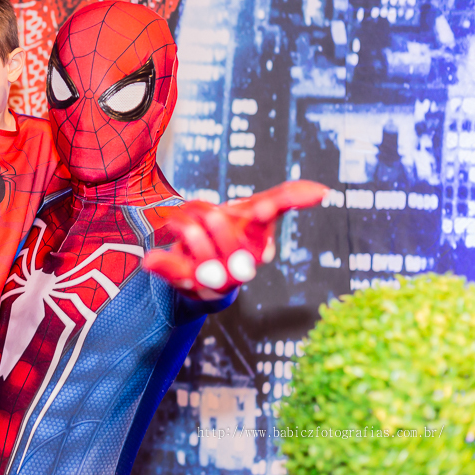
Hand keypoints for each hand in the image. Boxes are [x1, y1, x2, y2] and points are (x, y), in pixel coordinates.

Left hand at [144, 180, 327, 299]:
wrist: (204, 279)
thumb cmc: (233, 237)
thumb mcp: (254, 215)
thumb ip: (286, 200)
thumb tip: (323, 190)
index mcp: (258, 249)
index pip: (263, 229)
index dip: (262, 218)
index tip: (259, 209)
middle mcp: (238, 268)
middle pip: (221, 228)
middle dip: (208, 213)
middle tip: (201, 210)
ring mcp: (210, 278)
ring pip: (195, 241)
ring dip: (183, 223)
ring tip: (179, 222)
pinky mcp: (184, 284)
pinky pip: (170, 271)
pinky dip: (160, 263)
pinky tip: (150, 258)